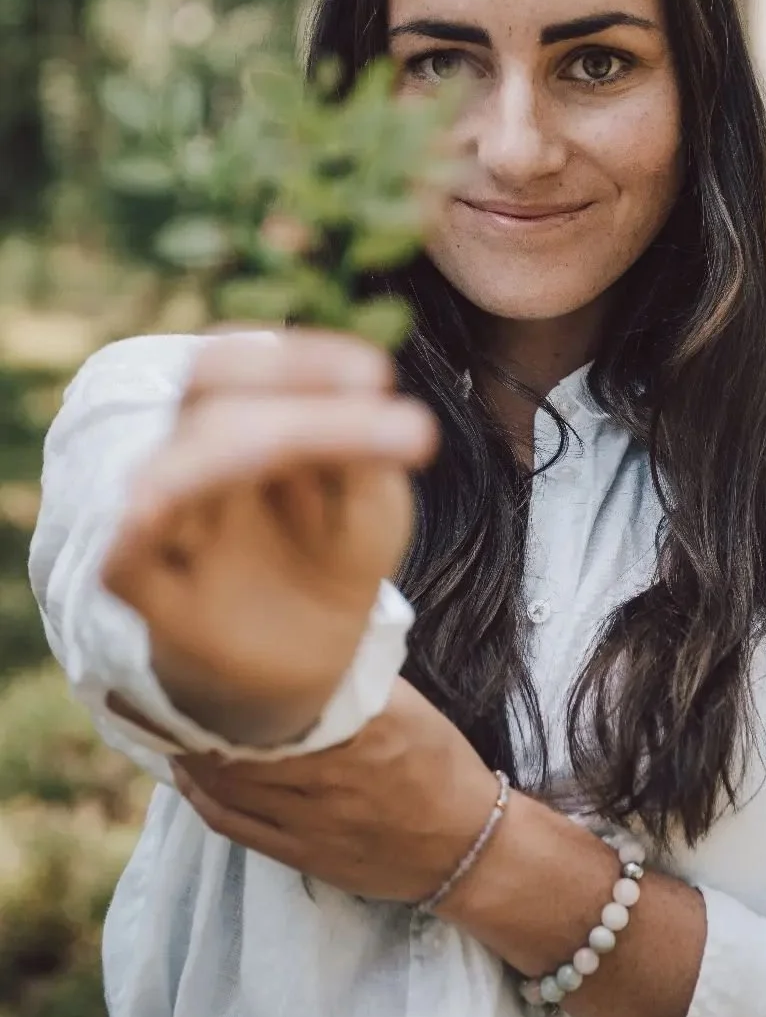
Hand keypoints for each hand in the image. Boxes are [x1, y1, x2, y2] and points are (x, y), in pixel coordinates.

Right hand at [101, 329, 437, 743]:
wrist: (311, 657)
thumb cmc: (335, 555)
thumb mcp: (370, 502)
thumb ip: (365, 456)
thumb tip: (368, 392)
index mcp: (243, 425)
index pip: (242, 364)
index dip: (300, 360)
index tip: (375, 375)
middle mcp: (196, 462)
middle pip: (205, 398)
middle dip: (291, 398)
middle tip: (390, 418)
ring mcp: (169, 528)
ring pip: (169, 472)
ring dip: (236, 451)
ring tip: (302, 444)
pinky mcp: (153, 596)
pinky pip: (123, 558)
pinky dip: (140, 530)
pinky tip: (159, 508)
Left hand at [171, 677, 498, 903]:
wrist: (465, 845)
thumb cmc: (439, 764)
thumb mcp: (410, 704)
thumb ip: (359, 676)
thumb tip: (312, 640)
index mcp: (364, 724)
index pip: (279, 696)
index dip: (229, 678)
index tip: (197, 653)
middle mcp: (332, 770)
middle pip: (241, 738)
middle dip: (194, 713)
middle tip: (161, 684)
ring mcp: (312, 817)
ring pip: (228, 782)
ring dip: (188, 752)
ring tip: (163, 722)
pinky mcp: (300, 852)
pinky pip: (233, 824)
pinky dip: (200, 797)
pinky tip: (184, 775)